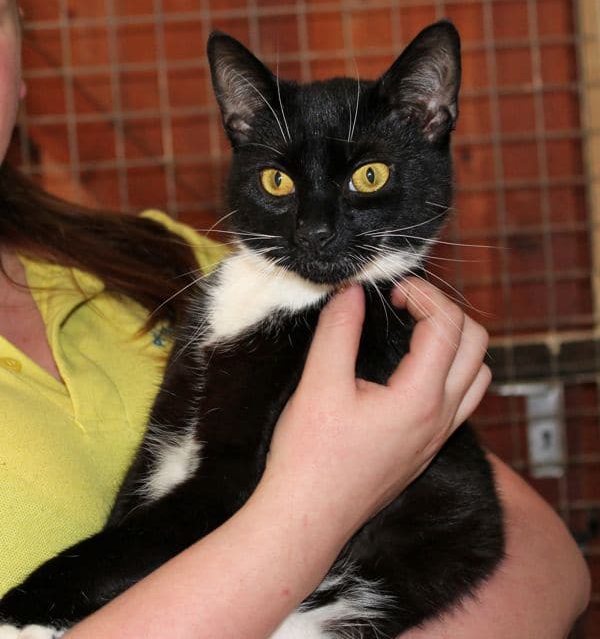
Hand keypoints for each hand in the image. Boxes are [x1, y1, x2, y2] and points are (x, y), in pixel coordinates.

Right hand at [263, 277, 490, 538]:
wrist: (308, 517)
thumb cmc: (310, 455)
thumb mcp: (319, 384)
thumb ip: (339, 330)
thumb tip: (352, 291)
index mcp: (420, 398)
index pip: (447, 325)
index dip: (422, 294)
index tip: (390, 290)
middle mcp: (441, 417)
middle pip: (476, 344)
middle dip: (445, 311)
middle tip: (405, 305)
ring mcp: (438, 436)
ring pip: (478, 374)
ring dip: (456, 342)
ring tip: (414, 332)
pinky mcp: (428, 448)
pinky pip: (462, 400)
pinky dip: (452, 371)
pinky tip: (413, 370)